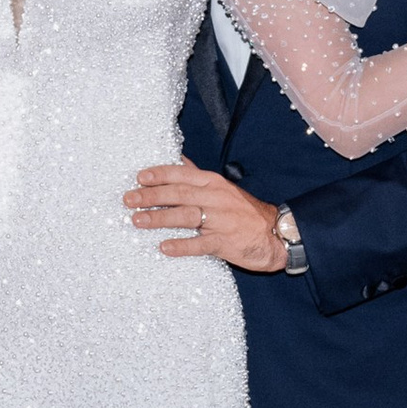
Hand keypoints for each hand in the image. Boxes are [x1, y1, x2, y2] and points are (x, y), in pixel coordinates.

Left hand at [125, 161, 288, 270]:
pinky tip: (164, 247)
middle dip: (151, 196)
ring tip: (138, 220)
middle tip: (130, 199)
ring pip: (185, 216)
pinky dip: (182, 246)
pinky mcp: (225, 243)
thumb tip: (177, 160)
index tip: (140, 177)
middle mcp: (216, 198)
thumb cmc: (244, 212)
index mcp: (214, 183)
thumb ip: (198, 177)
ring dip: (159, 218)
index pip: (183, 174)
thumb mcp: (222, 188)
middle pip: (179, 194)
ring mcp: (221, 221)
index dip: (160, 174)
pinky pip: (200, 244)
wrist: (277, 234)